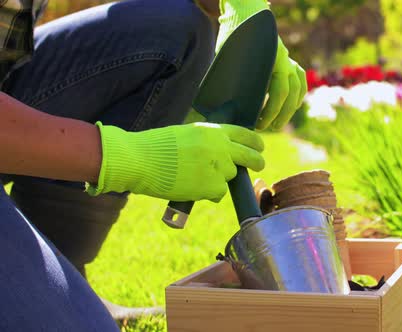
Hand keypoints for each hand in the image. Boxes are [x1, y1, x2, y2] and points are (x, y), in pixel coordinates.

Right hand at [86, 122, 264, 201]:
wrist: (140, 159)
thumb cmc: (156, 146)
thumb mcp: (186, 134)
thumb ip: (207, 142)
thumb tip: (222, 153)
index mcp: (213, 130)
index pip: (244, 134)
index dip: (254, 142)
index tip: (259, 147)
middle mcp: (220, 147)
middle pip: (250, 156)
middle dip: (256, 162)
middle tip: (259, 165)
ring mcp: (218, 167)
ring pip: (229, 176)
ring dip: (218, 179)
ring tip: (193, 176)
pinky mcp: (212, 186)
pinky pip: (218, 193)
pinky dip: (208, 193)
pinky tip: (191, 187)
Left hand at [215, 0, 306, 130]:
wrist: (246, 14)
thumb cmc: (234, 38)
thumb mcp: (231, 58)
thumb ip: (235, 78)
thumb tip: (228, 108)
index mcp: (272, 59)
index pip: (279, 92)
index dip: (271, 111)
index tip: (259, 124)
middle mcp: (285, 60)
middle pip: (291, 94)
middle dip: (281, 115)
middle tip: (268, 129)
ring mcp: (289, 60)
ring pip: (298, 89)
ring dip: (290, 109)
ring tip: (278, 123)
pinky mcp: (289, 61)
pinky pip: (300, 80)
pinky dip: (298, 95)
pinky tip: (291, 107)